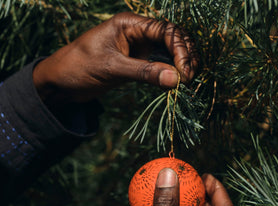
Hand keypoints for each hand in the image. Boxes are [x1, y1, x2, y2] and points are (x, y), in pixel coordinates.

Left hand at [33, 12, 197, 104]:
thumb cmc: (78, 67)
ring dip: (180, 64)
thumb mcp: (111, 68)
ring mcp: (137, 49)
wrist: (60, 82)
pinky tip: (177, 83)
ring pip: (168, 52)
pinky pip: (159, 66)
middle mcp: (137, 33)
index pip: (165, 30)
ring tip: (188, 82)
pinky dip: (170, 74)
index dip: (180, 50)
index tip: (185, 72)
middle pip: (172, 39)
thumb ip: (144, 73)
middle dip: (185, 56)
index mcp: (129, 24)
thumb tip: (176, 80)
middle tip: (190, 79)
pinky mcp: (136, 64)